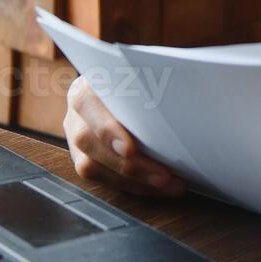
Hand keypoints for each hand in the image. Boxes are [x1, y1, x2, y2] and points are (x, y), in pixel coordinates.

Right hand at [63, 77, 184, 196]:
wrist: (121, 87)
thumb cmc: (138, 80)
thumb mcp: (140, 74)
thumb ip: (151, 80)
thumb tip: (182, 87)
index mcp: (86, 86)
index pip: (86, 105)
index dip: (107, 130)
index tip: (130, 149)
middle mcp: (78, 113)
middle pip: (90, 142)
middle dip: (129, 164)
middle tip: (162, 176)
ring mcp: (78, 136)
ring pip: (91, 166)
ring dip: (133, 180)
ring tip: (167, 183)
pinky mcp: (85, 158)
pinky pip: (101, 179)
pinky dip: (131, 185)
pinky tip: (156, 187)